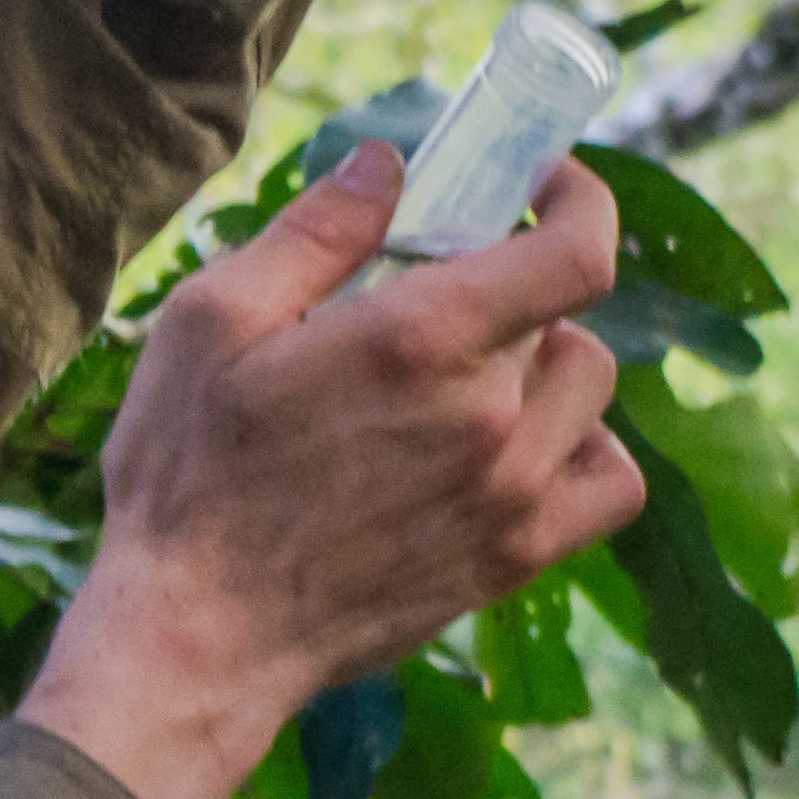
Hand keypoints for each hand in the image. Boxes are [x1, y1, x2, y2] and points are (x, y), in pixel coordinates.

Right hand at [17, 141, 638, 798]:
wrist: (196, 636)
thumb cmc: (187, 472)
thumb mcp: (213, 320)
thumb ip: (315, 233)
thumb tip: (388, 162)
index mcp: (421, 341)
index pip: (577, 253)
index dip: (580, 199)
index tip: (542, 182)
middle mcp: (491, 418)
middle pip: (569, 317)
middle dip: (512, 287)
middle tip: (440, 291)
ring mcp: (513, 498)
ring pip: (592, 392)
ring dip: (546, 362)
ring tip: (467, 372)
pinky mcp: (514, 560)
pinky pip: (611, 485)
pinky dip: (585, 450)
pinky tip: (515, 445)